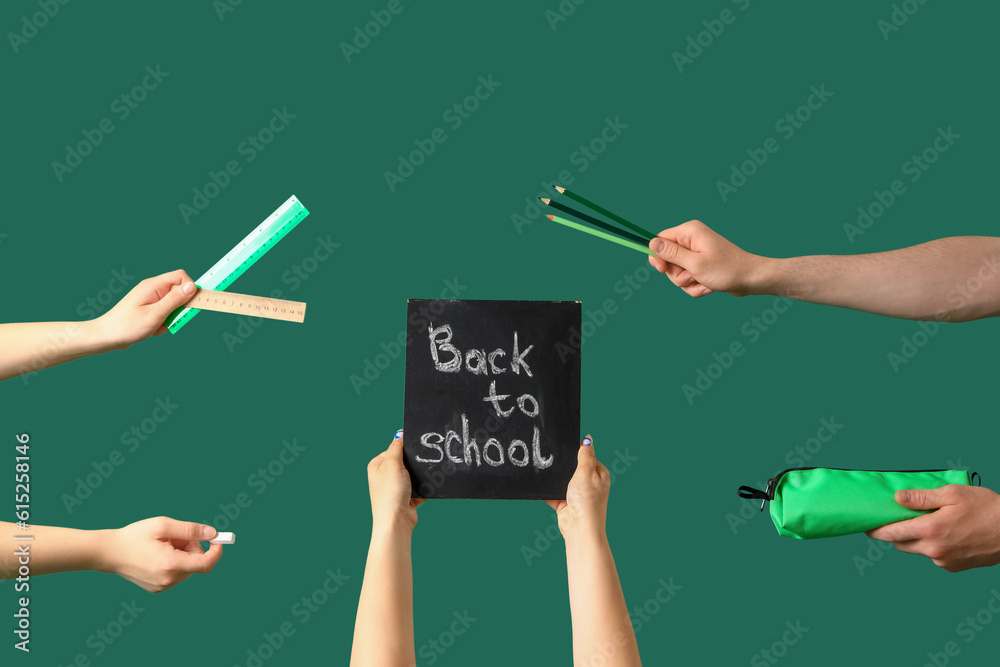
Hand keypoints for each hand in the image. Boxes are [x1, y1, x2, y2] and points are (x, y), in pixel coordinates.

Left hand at [96, 270, 195, 348]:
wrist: (106, 337)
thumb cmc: (127, 326)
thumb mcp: (155, 314)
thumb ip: (175, 300)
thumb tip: (192, 286)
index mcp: (154, 286)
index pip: (181, 277)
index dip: (190, 289)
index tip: (191, 306)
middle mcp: (153, 289)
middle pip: (179, 292)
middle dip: (180, 308)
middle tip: (171, 320)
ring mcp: (151, 298)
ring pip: (174, 305)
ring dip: (171, 318)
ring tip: (158, 326)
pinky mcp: (149, 308)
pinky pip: (165, 312)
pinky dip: (163, 322)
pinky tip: (153, 329)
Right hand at [99, 517, 223, 592]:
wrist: (108, 553)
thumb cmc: (134, 536)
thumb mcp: (163, 525)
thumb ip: (190, 530)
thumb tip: (212, 533)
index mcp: (170, 565)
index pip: (205, 564)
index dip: (216, 552)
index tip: (218, 540)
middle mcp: (168, 580)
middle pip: (196, 563)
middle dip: (193, 547)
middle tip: (176, 535)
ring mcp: (162, 587)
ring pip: (186, 568)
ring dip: (182, 554)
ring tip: (163, 544)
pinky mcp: (156, 588)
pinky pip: (176, 573)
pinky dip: (173, 562)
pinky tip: (157, 554)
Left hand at [367, 430, 423, 530]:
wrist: (396, 521)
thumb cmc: (390, 493)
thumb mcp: (392, 464)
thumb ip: (396, 447)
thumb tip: (399, 433)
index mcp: (378, 465)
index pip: (394, 449)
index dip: (405, 448)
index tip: (418, 447)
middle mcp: (385, 476)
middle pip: (405, 462)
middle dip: (415, 462)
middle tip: (425, 460)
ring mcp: (396, 488)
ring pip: (414, 475)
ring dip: (421, 475)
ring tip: (427, 474)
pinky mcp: (407, 498)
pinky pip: (420, 488)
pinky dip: (425, 487)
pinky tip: (430, 486)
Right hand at [546, 435, 609, 541]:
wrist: (579, 528)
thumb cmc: (587, 501)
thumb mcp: (586, 471)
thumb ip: (585, 455)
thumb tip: (588, 439)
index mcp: (599, 474)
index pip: (588, 456)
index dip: (577, 452)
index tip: (564, 447)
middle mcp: (590, 484)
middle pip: (574, 468)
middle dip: (564, 466)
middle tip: (554, 460)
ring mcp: (578, 495)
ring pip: (562, 481)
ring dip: (555, 480)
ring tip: (547, 474)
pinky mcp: (565, 504)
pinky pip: (553, 494)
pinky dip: (547, 492)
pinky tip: (541, 487)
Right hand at [647, 220, 765, 296]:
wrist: (751, 279)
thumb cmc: (727, 270)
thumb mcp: (695, 264)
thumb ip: (671, 254)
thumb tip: (651, 243)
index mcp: (689, 232)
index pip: (660, 240)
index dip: (657, 256)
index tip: (661, 269)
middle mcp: (691, 239)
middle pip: (667, 259)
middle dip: (678, 274)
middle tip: (693, 276)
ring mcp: (696, 253)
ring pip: (677, 273)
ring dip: (688, 283)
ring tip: (704, 282)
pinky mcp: (700, 264)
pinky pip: (687, 278)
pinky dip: (696, 286)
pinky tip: (708, 286)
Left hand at [866, 485, 999, 571]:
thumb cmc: (986, 508)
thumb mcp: (952, 494)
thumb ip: (922, 498)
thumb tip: (897, 498)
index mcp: (931, 529)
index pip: (892, 533)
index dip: (876, 530)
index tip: (866, 527)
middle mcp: (934, 549)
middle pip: (901, 543)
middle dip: (897, 532)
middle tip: (902, 518)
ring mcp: (944, 561)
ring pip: (918, 550)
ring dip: (916, 539)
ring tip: (931, 522)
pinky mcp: (954, 567)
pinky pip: (934, 556)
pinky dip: (933, 546)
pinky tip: (947, 534)